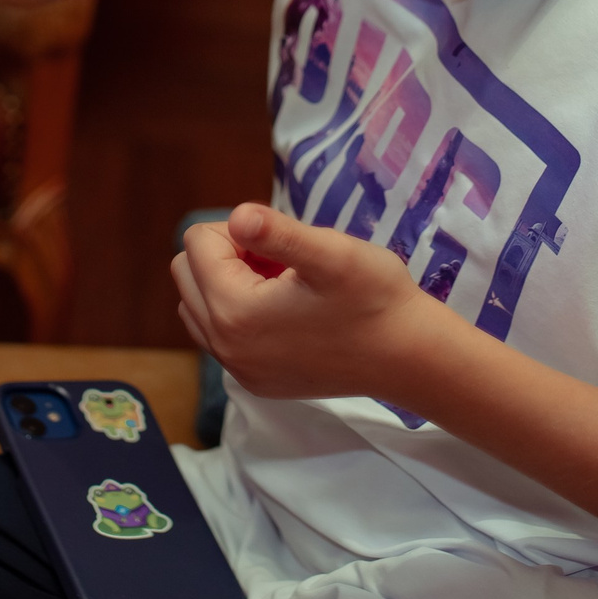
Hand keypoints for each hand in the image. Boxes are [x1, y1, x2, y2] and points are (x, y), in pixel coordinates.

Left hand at [171, 202, 450, 402]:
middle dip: (227, 255)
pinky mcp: (255, 382)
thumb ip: (279, 233)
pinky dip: (239, 314)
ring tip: (281, 283)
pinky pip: (219, 337)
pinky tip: (286, 312)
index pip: (197, 243)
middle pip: (187, 274)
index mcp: (235, 313)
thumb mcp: (331, 253)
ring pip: (198, 305)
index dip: (238, 230)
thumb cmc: (374, 297)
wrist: (409, 356)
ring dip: (229, 283)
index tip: (282, 243)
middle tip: (281, 260)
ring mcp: (239, 371)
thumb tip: (237, 217)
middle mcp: (225, 349)